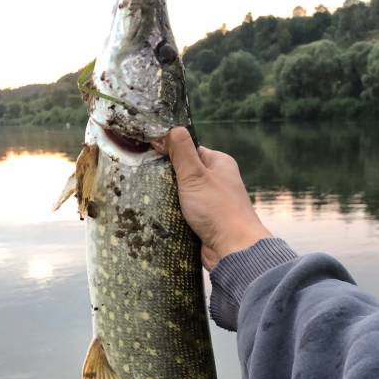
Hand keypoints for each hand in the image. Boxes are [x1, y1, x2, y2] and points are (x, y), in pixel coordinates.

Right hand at [161, 128, 270, 269]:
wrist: (233, 250)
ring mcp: (211, 204)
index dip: (170, 152)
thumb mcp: (195, 175)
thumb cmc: (217, 209)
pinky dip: (172, 216)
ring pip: (182, 196)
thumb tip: (171, 128)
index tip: (149, 156)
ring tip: (147, 197)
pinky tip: (158, 216)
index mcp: (219, 164)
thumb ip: (182, 151)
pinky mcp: (205, 223)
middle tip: (145, 179)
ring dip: (167, 199)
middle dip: (166, 178)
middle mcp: (217, 182)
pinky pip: (183, 214)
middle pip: (184, 174)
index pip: (190, 150)